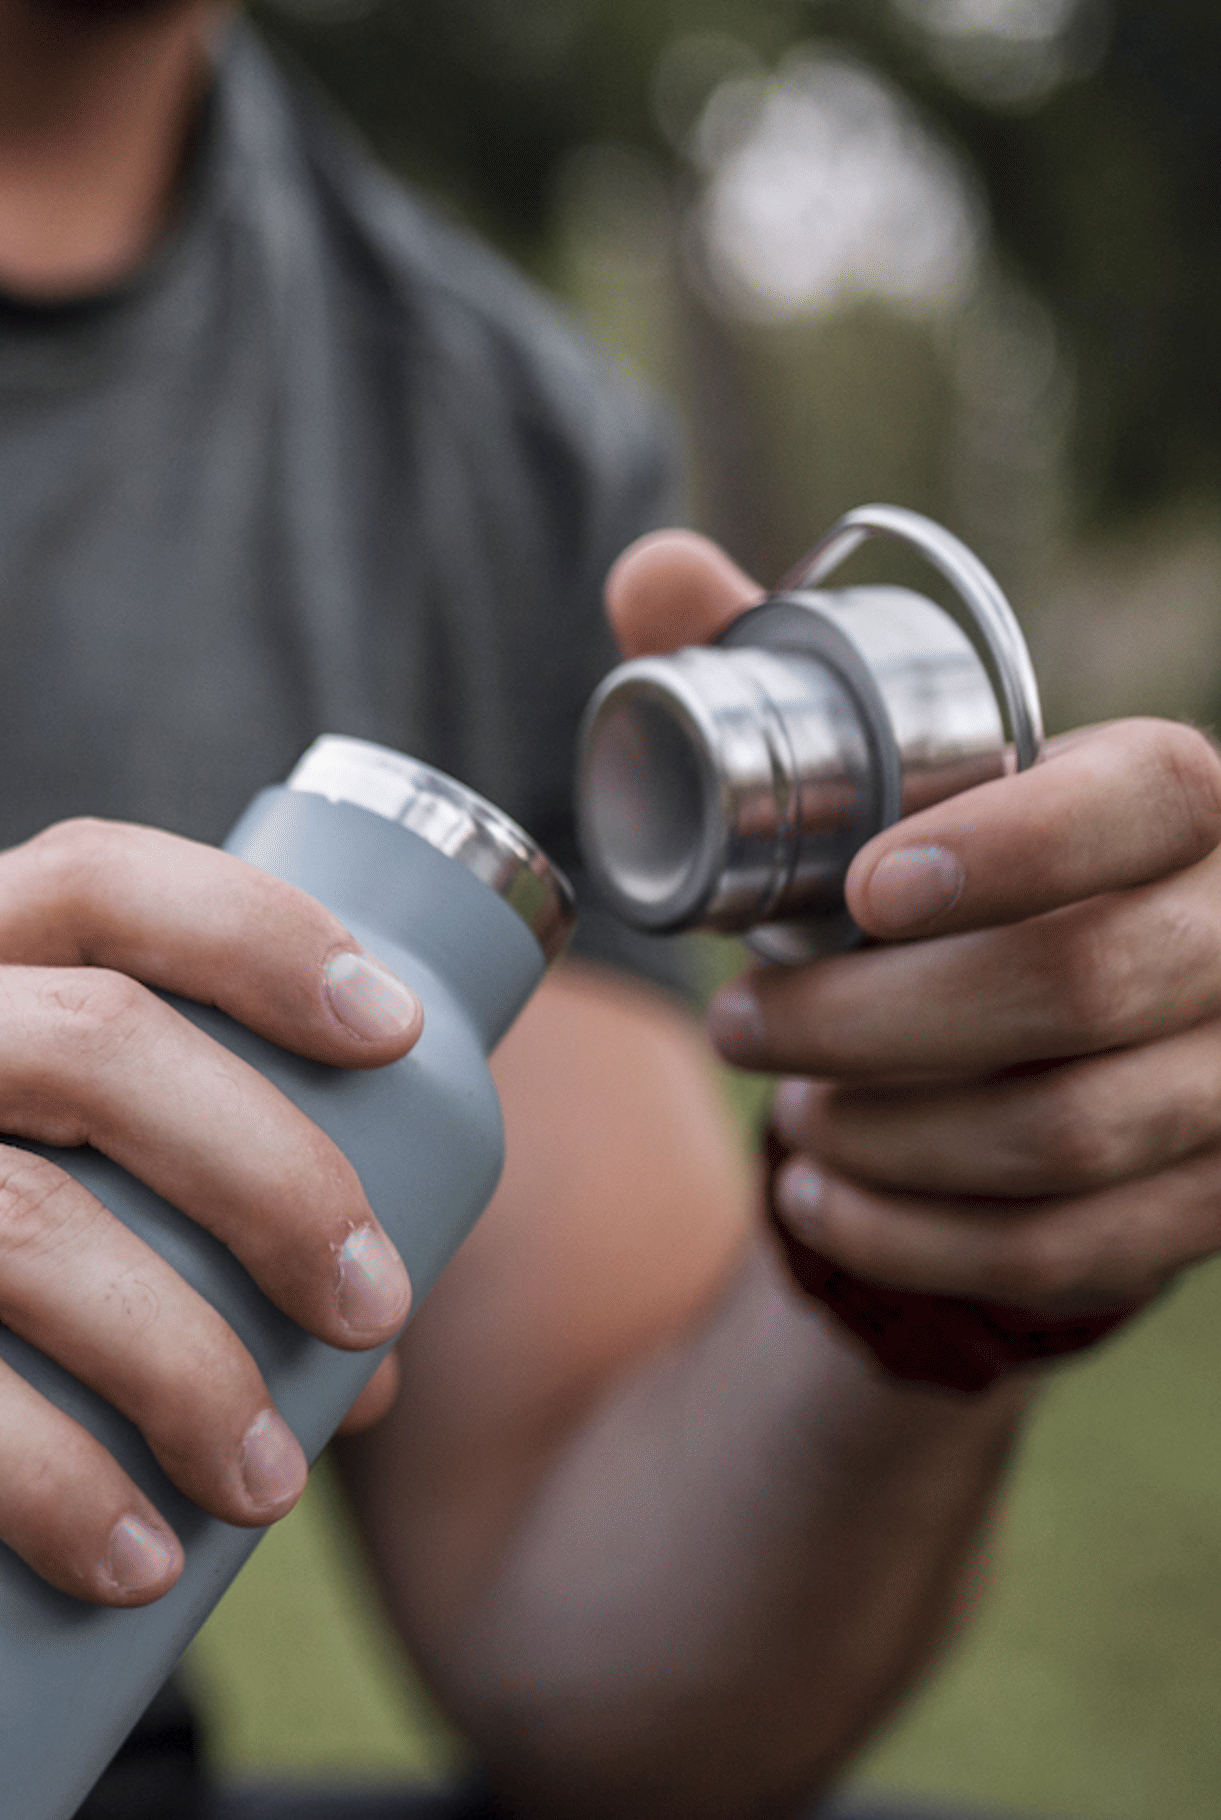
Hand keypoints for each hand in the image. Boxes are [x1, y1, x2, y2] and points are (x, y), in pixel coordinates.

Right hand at [0, 820, 425, 1606]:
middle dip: (270, 1171)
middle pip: (95, 1043)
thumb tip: (356, 1367)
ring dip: (183, 1359)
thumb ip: (75, 1234)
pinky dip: (39, 1475)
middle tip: (370, 1310)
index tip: (400, 1033)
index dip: (262, 928)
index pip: (89, 879)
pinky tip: (118, 1557)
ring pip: (20, 1227)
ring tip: (262, 1486)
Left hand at [613, 531, 1220, 1319]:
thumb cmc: (946, 878)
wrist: (1047, 1039)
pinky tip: (826, 1200)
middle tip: (743, 1026)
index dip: (1012, 847)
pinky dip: (919, 1237)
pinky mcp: (1209, 1202)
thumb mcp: (869, 773)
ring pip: (1067, 1134)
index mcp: (1186, 800)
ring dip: (890, 1133)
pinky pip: (1066, 1249)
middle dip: (874, 1020)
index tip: (861, 890)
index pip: (1150, 800)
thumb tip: (654, 570)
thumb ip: (765, 670)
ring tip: (789, 1107)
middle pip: (1084, 987)